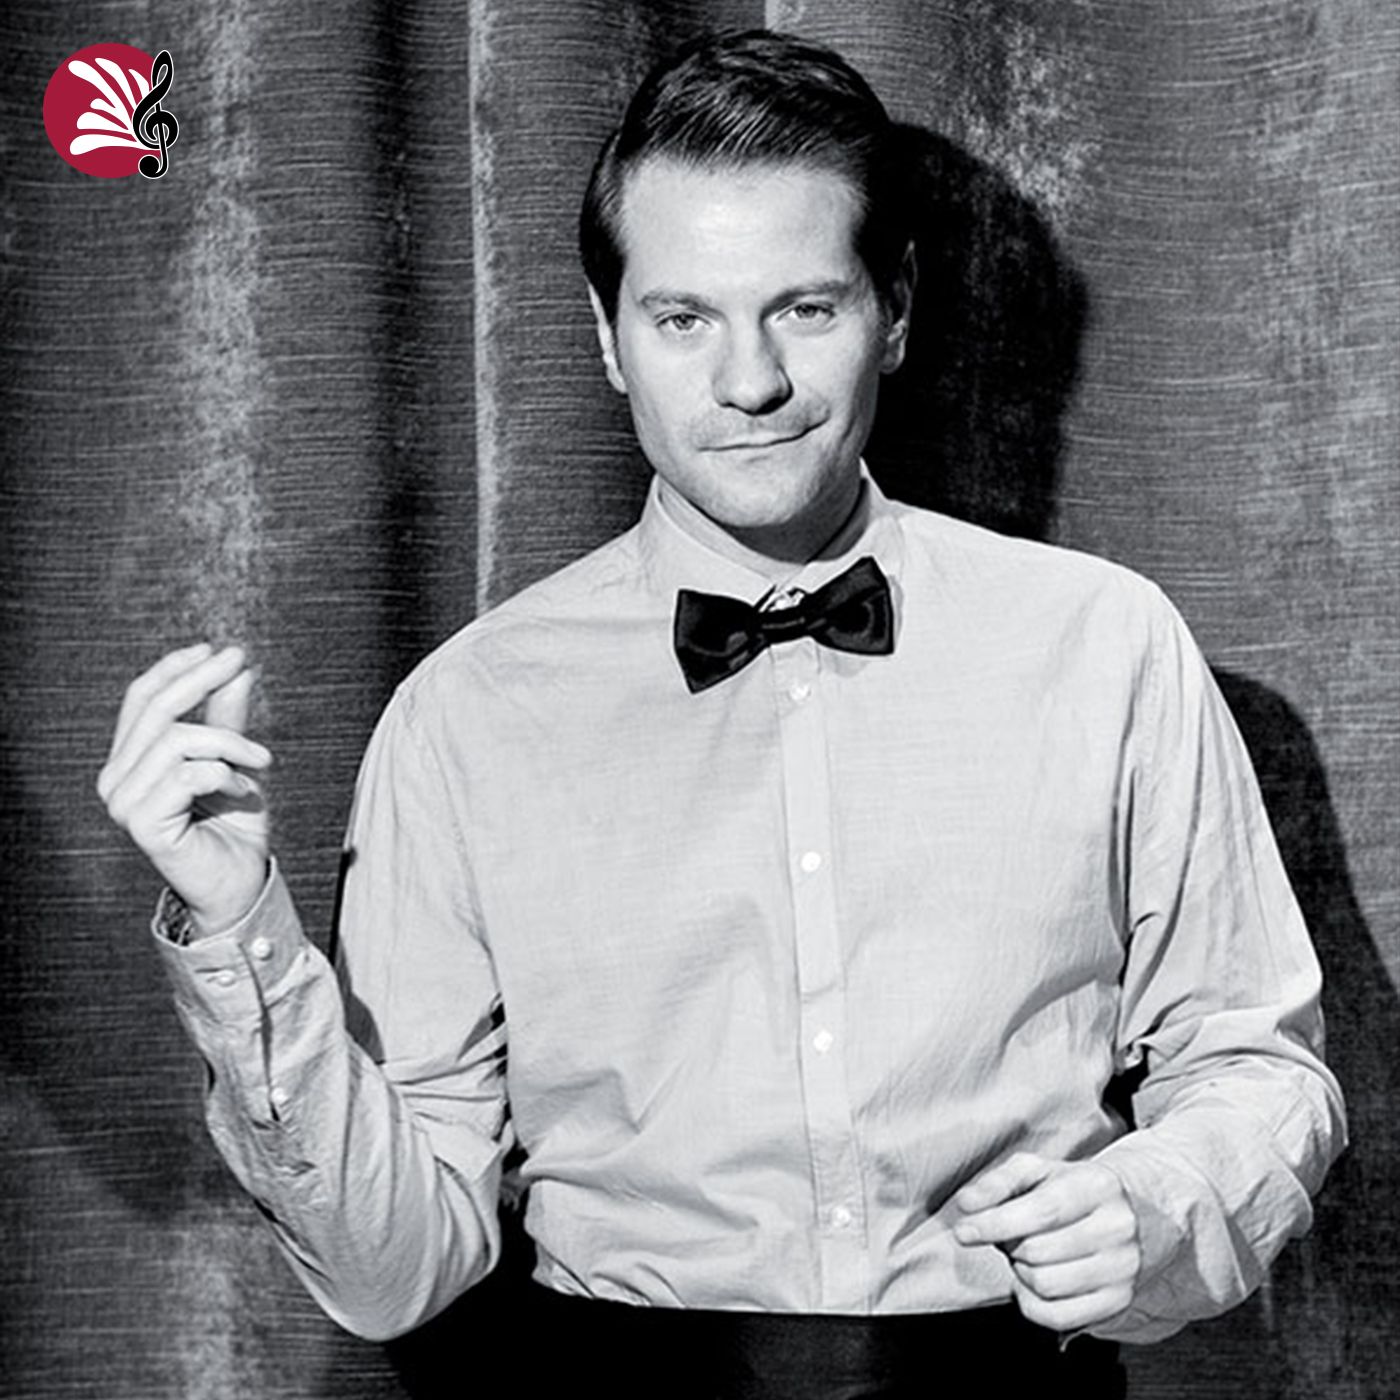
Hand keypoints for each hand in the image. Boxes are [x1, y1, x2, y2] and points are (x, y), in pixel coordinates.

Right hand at [98, 642, 272, 934]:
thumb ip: (227, 716)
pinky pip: (189, 774)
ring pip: (177, 740)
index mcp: (129, 760)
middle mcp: (116, 780)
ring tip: (260, 762)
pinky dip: (228, 774)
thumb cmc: (233, 823)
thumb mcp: (235, 758)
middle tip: (241, 666)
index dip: (177, 668)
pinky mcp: (144, 825)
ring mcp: (125, 804)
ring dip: (230, 742)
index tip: (218, 650)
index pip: (141, 699)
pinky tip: (246, 790)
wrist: (240, 880)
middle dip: (202, 680)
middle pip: (156, 711)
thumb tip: (235, 669)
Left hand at [952, 1152, 1139, 1331]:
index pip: (1043, 1211)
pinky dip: (1032, 1303)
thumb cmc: (1063, 1189)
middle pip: (1038, 1251)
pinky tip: (1034, 1282)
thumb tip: (967, 1203)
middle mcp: (1117, 1228)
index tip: (963, 1232)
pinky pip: (1057, 1316)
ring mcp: (1123, 1268)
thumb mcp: (1032, 1171)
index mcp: (1097, 1185)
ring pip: (1045, 1286)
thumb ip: (996, 1182)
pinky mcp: (1118, 1301)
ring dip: (1021, 1273)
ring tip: (1029, 1255)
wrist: (1115, 1213)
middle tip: (1012, 1236)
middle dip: (1010, 1245)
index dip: (996, 1224)